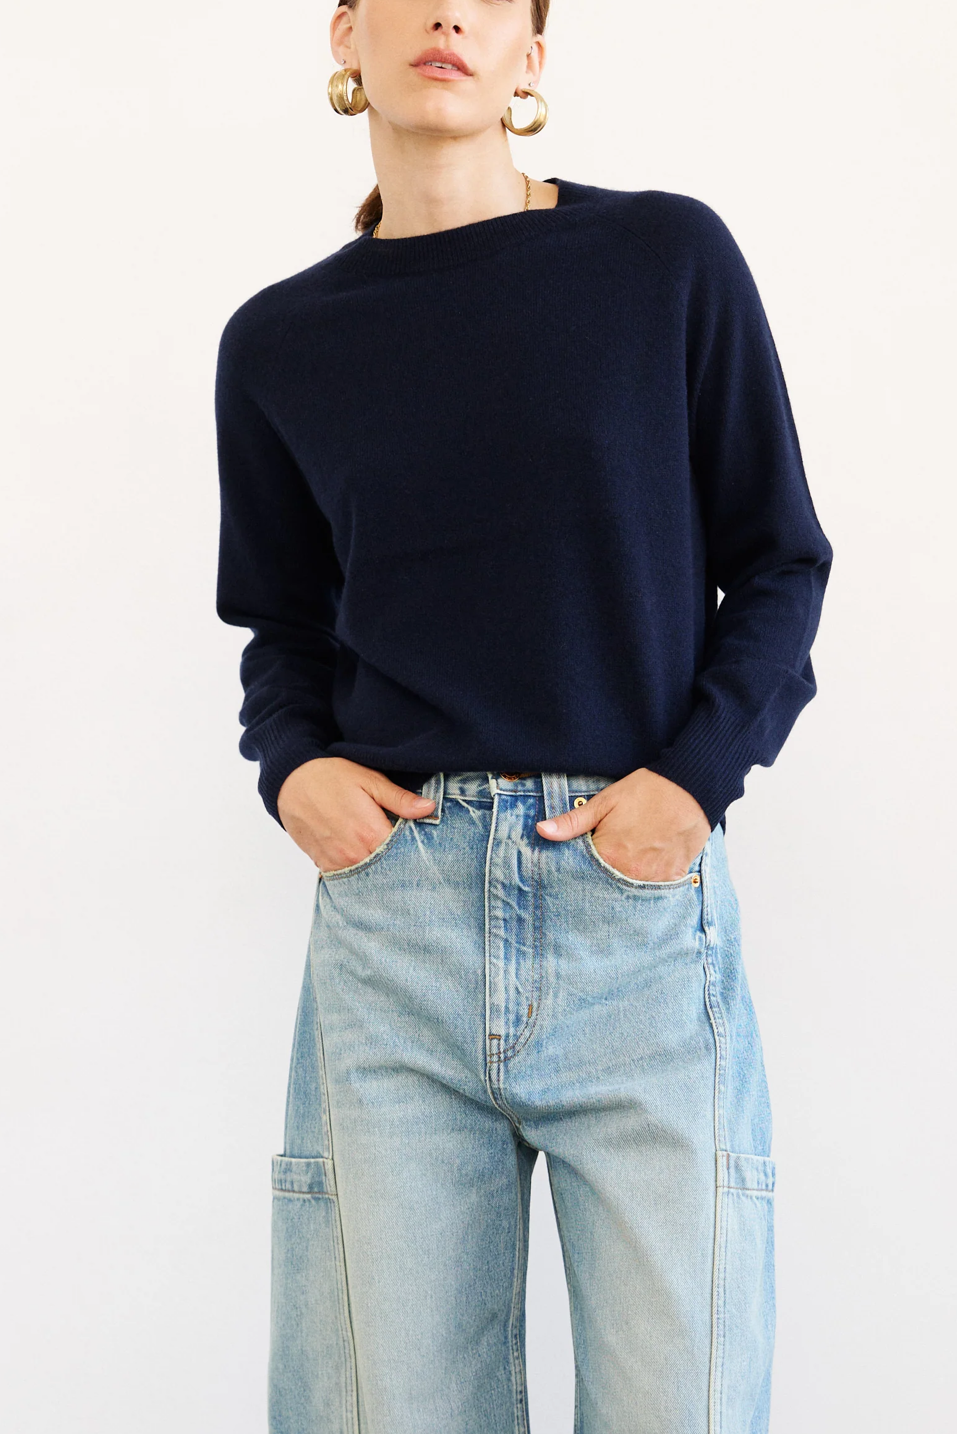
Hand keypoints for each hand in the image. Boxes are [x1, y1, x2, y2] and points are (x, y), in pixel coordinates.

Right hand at [276, 757, 434, 869]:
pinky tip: (365, 858)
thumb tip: (429, 809)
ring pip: (367, 877)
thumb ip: (399, 799)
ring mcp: (336, 862)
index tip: (422, 845)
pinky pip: (348, 877)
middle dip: (399, 863)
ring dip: (378, 869)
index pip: (404, 855)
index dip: (415, 850)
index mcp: (370, 833)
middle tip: (407, 853)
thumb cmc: (331, 776)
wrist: (290, 781)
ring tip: (384, 854)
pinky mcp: (323, 864)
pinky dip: (359, 870)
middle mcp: (353, 854)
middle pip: (387, 870)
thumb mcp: (369, 780)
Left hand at [536, 768, 710, 881]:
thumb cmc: (645, 791)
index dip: (580, 870)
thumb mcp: (604, 802)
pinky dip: (647, 881)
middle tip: (610, 859)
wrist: (690, 788)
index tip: (581, 863)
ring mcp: (653, 878)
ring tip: (628, 861)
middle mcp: (630, 873)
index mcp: (608, 856)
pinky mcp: (673, 877)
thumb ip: (572, 822)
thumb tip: (541, 831)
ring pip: (630, 890)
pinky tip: (646, 865)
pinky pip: (654, 888)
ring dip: (624, 881)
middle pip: (606, 887)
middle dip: (601, 879)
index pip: (583, 876)